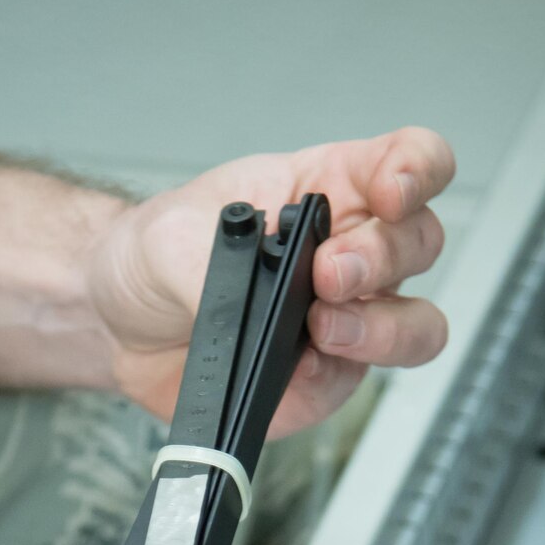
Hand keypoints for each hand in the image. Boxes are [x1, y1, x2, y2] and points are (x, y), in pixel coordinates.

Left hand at [87, 129, 454, 435]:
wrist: (125, 326)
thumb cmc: (160, 256)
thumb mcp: (170, 236)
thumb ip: (219, 265)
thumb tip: (251, 306)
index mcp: (330, 187)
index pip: (409, 163)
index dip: (416, 172)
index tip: (390, 193)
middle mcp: (352, 249)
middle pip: (420, 244)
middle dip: (381, 259)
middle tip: (327, 274)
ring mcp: (348, 317)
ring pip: (416, 325)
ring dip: (381, 328)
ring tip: (323, 327)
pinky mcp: (326, 377)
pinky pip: (356, 381)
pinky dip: (330, 377)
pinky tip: (295, 368)